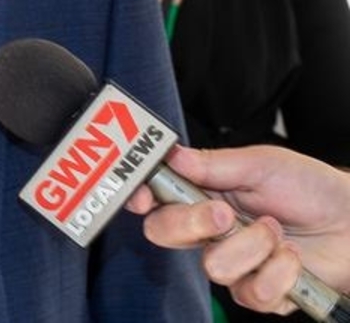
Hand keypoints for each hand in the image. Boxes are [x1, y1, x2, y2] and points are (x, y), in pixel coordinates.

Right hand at [127, 145, 349, 314]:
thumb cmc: (310, 188)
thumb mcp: (262, 164)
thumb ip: (214, 164)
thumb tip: (174, 156)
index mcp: (202, 194)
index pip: (154, 198)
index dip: (138, 197)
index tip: (141, 196)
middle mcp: (209, 230)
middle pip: (164, 234)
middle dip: (191, 223)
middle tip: (224, 213)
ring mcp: (233, 264)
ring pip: (213, 266)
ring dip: (252, 246)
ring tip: (276, 231)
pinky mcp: (260, 293)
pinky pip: (252, 293)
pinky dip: (278, 272)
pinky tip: (292, 257)